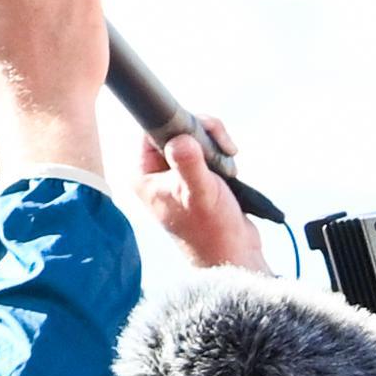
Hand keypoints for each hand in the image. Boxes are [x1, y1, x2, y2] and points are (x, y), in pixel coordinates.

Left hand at [132, 117, 255, 271]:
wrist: (232, 251)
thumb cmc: (211, 228)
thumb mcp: (199, 192)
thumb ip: (189, 164)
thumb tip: (181, 139)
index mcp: (143, 175)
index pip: (152, 128)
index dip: (178, 123)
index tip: (201, 134)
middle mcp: (155, 172)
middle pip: (176, 127)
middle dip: (204, 133)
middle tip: (222, 149)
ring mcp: (174, 173)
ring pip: (194, 136)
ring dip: (216, 145)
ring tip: (226, 169)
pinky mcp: (193, 175)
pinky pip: (206, 149)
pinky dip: (220, 154)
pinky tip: (228, 172)